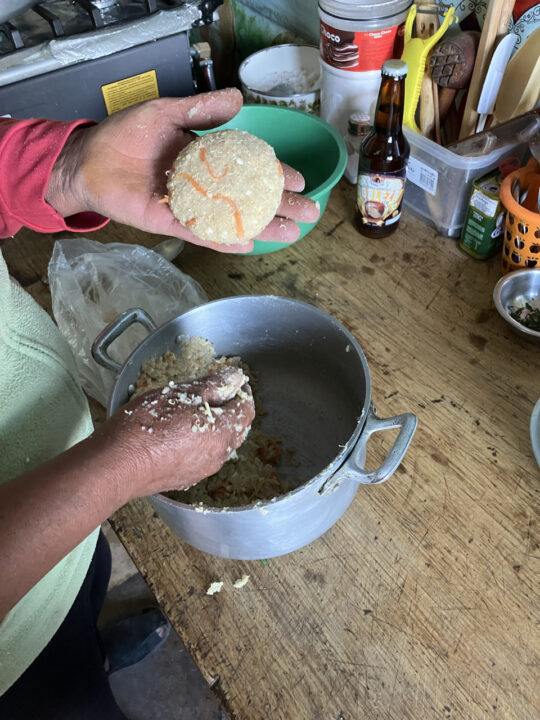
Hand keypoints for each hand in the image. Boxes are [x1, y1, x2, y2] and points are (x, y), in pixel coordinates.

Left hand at [47, 89, 319, 251]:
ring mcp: (190, 207)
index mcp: (206, 159)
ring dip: (262, 226)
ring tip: (290, 233)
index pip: (248, 168)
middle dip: (280, 205)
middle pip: (249, 198)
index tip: (298, 178)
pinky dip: (223, 239)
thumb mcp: (166, 113)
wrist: (89, 160)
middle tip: (308, 211)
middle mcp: (204, 186)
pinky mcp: (172, 223)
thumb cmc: (125, 135)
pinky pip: (202, 234)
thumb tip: (239, 100)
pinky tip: (248, 244)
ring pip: (233, 219)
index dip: (274, 173)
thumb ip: (201, 110)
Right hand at [97, 366, 254, 497]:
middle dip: (231, 409)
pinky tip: (183, 432)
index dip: (243, 392)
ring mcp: (203, 470)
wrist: (117, 465)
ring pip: (220, 445)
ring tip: (198, 411)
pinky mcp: (186, 479)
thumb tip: (235, 378)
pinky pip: (203, 457)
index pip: (246, 410)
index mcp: (223, 432)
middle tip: (217, 393)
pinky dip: (201, 442)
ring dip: (217, 427)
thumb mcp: (181, 394)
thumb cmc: (146, 426)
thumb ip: (213, 385)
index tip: (233, 381)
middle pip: (237, 429)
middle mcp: (218, 455)